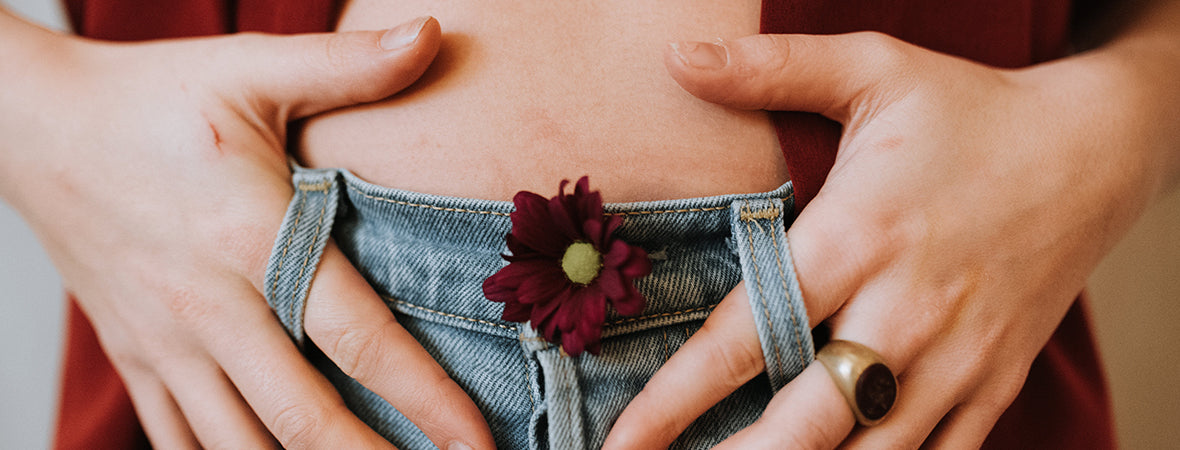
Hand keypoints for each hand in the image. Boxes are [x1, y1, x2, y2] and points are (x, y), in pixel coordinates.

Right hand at [0, 16, 493, 448]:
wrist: (32, 128)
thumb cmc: (150, 100)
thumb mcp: (249, 69)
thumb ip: (348, 65)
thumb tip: (434, 34)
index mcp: (252, 240)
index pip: (358, 339)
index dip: (426, 399)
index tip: (478, 441)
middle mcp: (209, 308)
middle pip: (304, 418)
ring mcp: (166, 344)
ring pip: (240, 447)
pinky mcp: (136, 359)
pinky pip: (181, 440)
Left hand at [605, 31, 1168, 446]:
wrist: (1096, 151)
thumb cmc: (969, 111)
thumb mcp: (873, 69)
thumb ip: (771, 67)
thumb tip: (676, 54)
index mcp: (859, 237)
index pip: (748, 336)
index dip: (676, 400)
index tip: (622, 442)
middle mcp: (905, 311)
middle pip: (808, 422)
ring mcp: (956, 359)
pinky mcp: (994, 383)